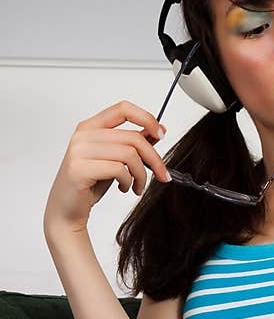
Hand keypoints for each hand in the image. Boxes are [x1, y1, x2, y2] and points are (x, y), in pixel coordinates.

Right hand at [43, 101, 170, 235]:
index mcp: (91, 127)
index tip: (161, 135)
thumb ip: (133, 143)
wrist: (67, 209)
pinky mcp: (79, 169)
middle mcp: (84, 135)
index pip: (124, 109)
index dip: (147, 119)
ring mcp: (79, 151)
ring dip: (142, 175)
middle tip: (162, 175)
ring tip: (138, 186)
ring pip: (130, 155)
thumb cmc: (90, 183)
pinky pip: (119, 170)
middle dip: (154, 159)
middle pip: (134, 138)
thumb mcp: (116, 159)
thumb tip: (160, 129)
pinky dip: (129, 182)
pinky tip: (124, 188)